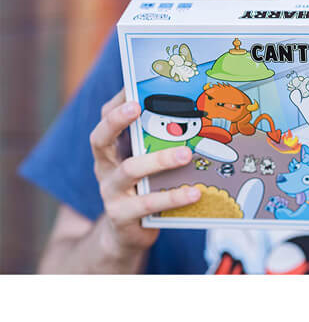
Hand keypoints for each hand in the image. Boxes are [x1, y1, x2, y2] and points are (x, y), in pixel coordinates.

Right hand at [89, 89, 200, 257]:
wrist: (125, 234)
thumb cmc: (142, 188)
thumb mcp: (144, 162)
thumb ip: (154, 142)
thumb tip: (188, 114)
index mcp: (110, 150)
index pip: (105, 118)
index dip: (117, 101)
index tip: (133, 86)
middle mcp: (105, 168)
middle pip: (100, 139)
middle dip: (117, 120)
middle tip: (138, 106)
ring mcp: (110, 192)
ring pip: (129, 170)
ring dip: (159, 160)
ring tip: (186, 154)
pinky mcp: (122, 216)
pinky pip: (147, 204)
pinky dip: (172, 197)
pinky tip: (194, 192)